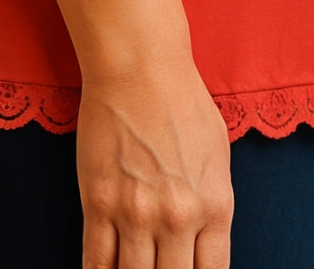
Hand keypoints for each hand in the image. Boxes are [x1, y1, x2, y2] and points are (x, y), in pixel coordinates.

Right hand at [77, 61, 233, 267]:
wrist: (140, 65)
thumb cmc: (182, 99)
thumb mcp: (217, 154)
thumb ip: (212, 202)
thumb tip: (203, 238)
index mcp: (215, 206)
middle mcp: (178, 218)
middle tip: (158, 268)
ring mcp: (135, 214)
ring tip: (132, 266)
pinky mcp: (99, 204)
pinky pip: (96, 262)